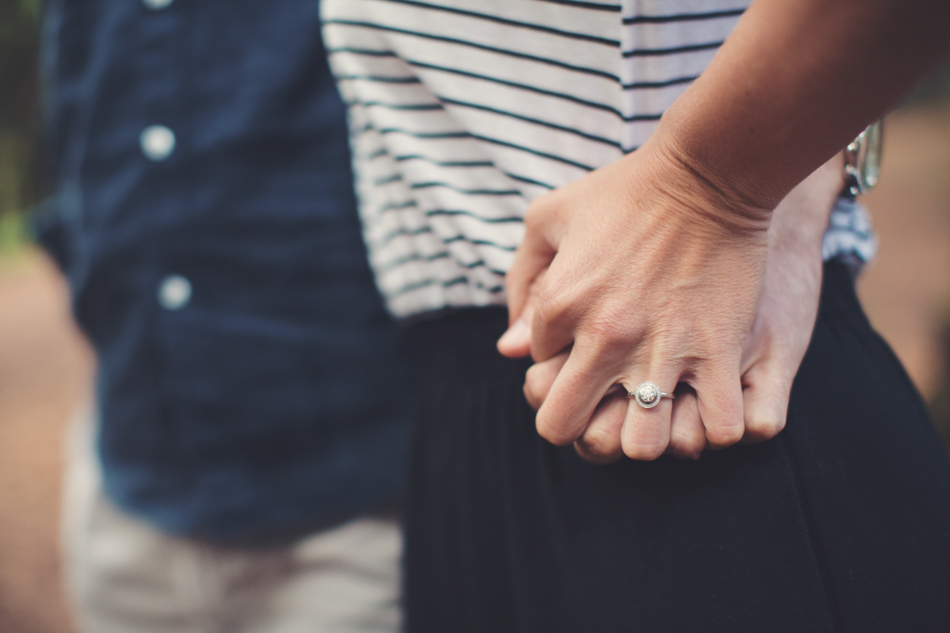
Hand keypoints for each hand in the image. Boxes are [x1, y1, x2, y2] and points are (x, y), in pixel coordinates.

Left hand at [498, 135, 840, 462]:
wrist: (709, 171)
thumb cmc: (625, 192)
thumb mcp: (550, 217)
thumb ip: (522, 282)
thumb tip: (511, 349)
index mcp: (559, 304)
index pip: (537, 372)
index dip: (559, 363)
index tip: (587, 343)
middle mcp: (604, 336)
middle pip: (567, 430)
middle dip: (582, 423)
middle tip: (609, 400)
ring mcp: (663, 348)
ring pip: (641, 447)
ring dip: (649, 434)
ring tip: (663, 405)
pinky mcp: (719, 350)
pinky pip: (719, 428)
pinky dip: (715, 426)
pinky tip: (711, 400)